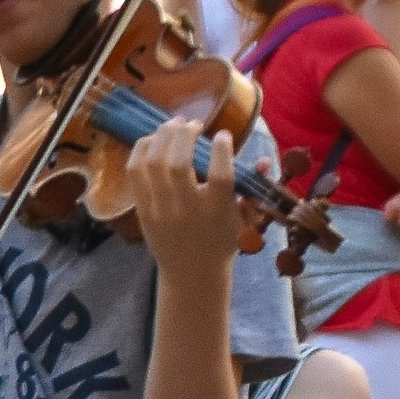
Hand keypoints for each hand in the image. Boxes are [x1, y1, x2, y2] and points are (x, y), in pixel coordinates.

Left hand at [122, 110, 242, 280]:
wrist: (191, 274)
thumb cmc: (221, 242)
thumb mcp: (243, 220)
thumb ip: (252, 189)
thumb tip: (264, 160)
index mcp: (217, 212)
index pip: (220, 175)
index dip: (221, 148)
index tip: (222, 135)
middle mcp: (187, 211)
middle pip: (179, 164)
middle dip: (184, 134)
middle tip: (192, 124)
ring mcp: (161, 211)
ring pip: (154, 163)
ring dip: (163, 136)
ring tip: (173, 126)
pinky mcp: (143, 210)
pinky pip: (135, 172)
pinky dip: (142, 149)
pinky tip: (154, 140)